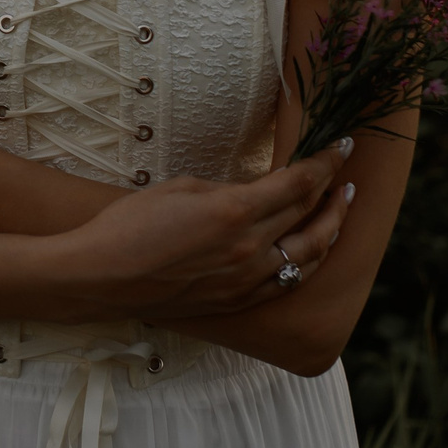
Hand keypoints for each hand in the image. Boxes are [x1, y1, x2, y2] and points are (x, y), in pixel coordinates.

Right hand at [47, 144, 355, 321]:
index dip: (326, 162)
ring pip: (309, 256)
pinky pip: (286, 283)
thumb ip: (229, 190)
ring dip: (330, 230)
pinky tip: (311, 251)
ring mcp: (246, 281)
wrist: (102, 277)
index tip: (342, 146)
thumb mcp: (182, 188)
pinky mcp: (237, 302)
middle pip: (310, 217)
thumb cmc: (130, 224)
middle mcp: (250, 249)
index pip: (299, 183)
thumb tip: (257, 193)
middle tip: (345, 175)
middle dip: (334, 192)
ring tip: (339, 211)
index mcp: (235, 212)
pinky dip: (307, 263)